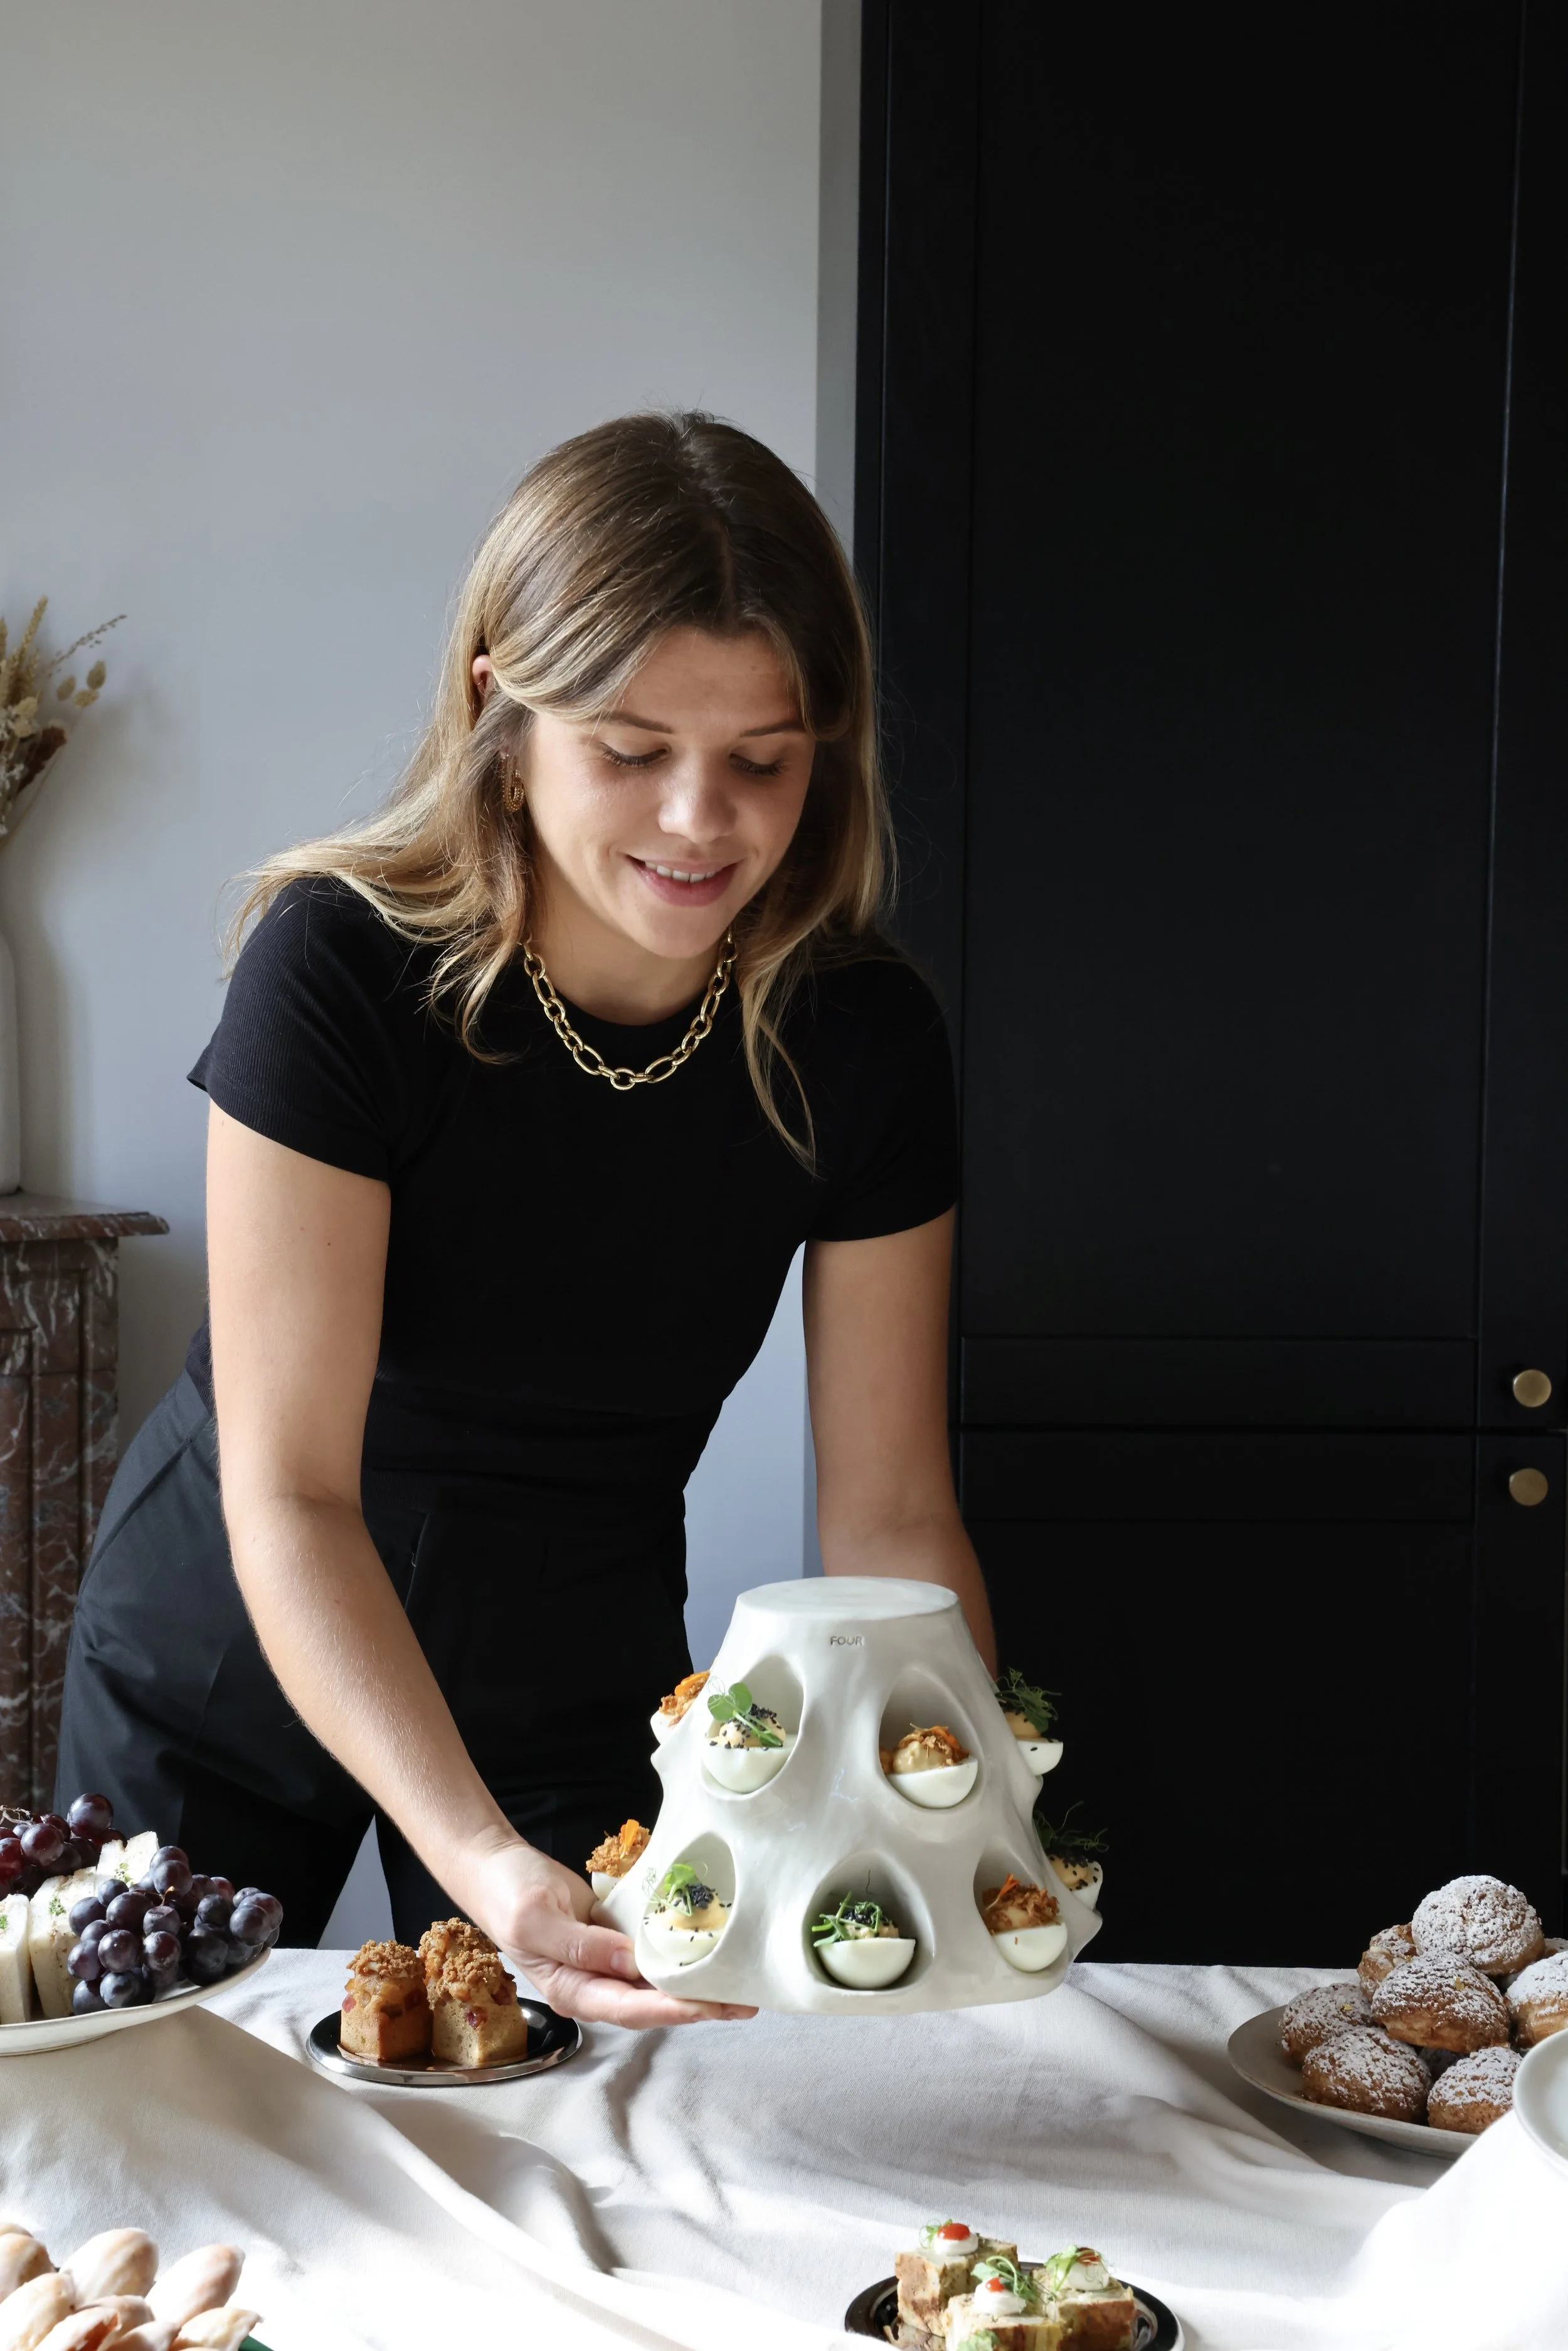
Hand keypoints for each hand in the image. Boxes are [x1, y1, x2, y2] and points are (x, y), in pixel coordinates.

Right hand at [450, 1828, 756, 2028]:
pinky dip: (680, 1955)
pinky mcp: (613, 1940)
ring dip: (696, 1986)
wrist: (496, 1865)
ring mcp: (604, 1964)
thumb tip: (630, 1964)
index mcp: (570, 1990)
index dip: (669, 2009)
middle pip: (651, 2005)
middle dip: (697, 2006)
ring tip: (740, 1984)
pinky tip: (710, 1951)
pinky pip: (651, 1955)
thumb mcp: (536, 1918)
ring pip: (656, 1984)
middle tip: (743, 2002)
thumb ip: (581, 1945)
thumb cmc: (509, 1893)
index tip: (706, 2006)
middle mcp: (592, 1985)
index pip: (627, 2008)